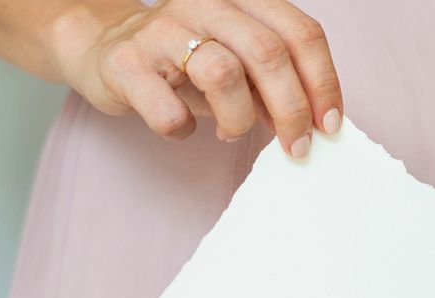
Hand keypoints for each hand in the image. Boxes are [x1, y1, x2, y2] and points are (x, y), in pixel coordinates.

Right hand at [53, 0, 341, 157]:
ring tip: (230, 131)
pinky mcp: (126, 64)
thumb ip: (278, 85)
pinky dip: (184, 130)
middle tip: (296, 146)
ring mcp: (161, 29)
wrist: (105, 51)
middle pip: (268, 52)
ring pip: (223, 74)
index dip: (323, 82)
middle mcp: (204, 3)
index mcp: (242, 0)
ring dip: (238, 120)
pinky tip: (183, 126)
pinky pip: (170, 112)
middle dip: (291, 109)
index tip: (329, 125)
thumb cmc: (187, 64)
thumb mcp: (242, 66)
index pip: (301, 33)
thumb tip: (315, 124)